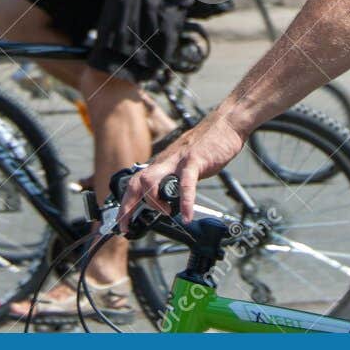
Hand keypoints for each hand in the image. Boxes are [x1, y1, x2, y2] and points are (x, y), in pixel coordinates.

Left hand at [118, 112, 248, 229]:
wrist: (225, 124)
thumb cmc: (207, 144)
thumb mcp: (185, 164)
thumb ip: (176, 178)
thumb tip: (171, 198)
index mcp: (162, 164)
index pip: (136, 183)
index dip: (126, 204)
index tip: (123, 223)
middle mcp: (165, 162)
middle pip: (137, 183)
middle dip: (128, 206)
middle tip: (128, 226)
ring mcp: (178, 161)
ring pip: (152, 180)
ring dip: (154, 202)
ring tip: (167, 213)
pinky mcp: (195, 160)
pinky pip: (186, 184)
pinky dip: (185, 202)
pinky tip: (187, 216)